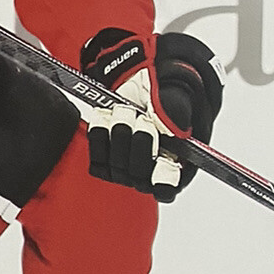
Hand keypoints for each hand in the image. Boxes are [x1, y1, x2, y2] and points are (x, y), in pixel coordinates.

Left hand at [80, 30, 181, 199]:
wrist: (137, 83)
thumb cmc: (162, 94)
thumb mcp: (175, 97)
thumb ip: (176, 114)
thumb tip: (172, 130)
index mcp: (177, 166)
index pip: (167, 190)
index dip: (162, 178)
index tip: (162, 157)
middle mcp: (149, 174)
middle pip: (137, 174)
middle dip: (139, 140)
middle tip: (143, 117)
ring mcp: (125, 169)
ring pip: (116, 164)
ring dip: (119, 131)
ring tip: (127, 111)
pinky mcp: (103, 160)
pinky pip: (96, 154)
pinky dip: (100, 131)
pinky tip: (108, 117)